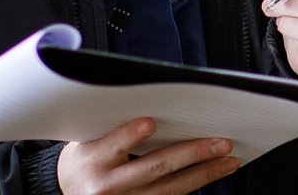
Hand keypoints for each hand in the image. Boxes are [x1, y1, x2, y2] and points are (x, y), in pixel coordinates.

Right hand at [57, 117, 237, 193]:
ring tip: (228, 160)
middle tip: (221, 142)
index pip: (113, 146)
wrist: (69, 194)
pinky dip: (194, 184)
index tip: (150, 122)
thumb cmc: (85, 161)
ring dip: (204, 173)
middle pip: (154, 167)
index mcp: (92, 160)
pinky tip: (212, 173)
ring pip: (170, 188)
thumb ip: (113, 129)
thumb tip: (158, 111)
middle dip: (192, 153)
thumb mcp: (86, 142)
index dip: (130, 135)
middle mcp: (107, 186)